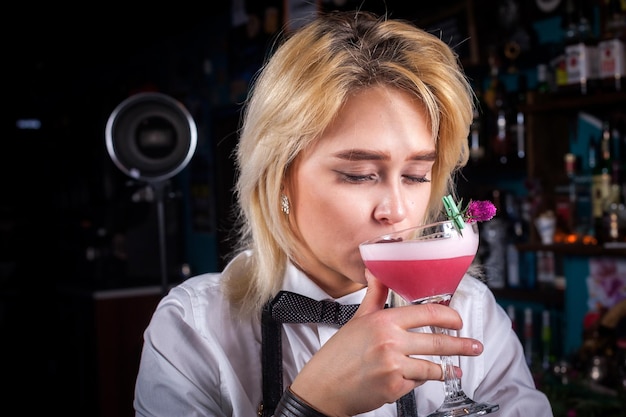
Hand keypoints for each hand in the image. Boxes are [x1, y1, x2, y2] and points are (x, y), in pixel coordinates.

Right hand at [290, 269, 483, 416]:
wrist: (323, 387)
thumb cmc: (338, 354)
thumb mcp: (357, 319)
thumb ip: (375, 295)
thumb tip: (376, 270)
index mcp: (383, 321)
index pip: (427, 313)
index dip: (449, 316)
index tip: (458, 320)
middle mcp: (390, 342)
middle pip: (437, 341)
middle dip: (461, 345)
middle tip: (474, 346)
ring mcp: (393, 366)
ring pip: (432, 366)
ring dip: (446, 368)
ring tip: (456, 369)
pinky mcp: (394, 388)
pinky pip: (418, 382)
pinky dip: (420, 380)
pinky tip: (418, 377)